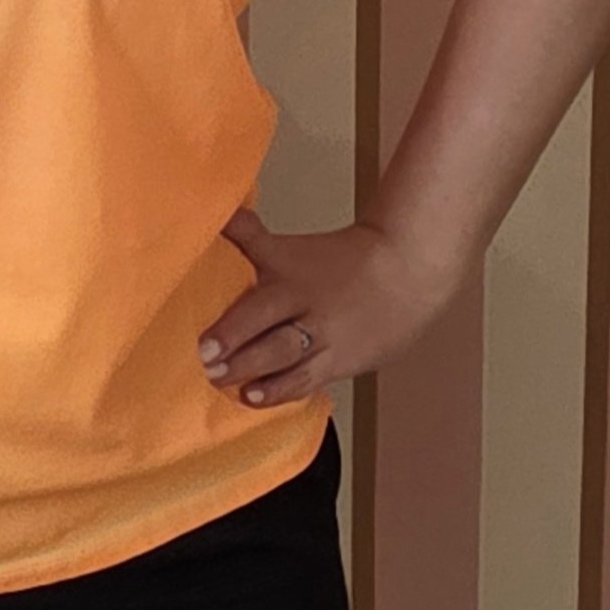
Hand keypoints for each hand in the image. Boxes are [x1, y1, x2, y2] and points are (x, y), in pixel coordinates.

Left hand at [196, 206, 474, 408]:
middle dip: (242, 358)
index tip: (203, 346)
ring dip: (262, 382)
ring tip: (236, 391)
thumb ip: (247, 233)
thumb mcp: (287, 247)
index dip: (232, 329)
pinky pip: (311, 381)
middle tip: (210, 371)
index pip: (259, 308)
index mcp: (293, 283)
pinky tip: (260, 399)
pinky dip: (285, 392)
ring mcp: (328, 342)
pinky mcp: (341, 363)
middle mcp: (310, 315)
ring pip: (293, 367)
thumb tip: (215, 210)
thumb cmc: (337, 259)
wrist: (406, 270)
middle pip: (274, 342)